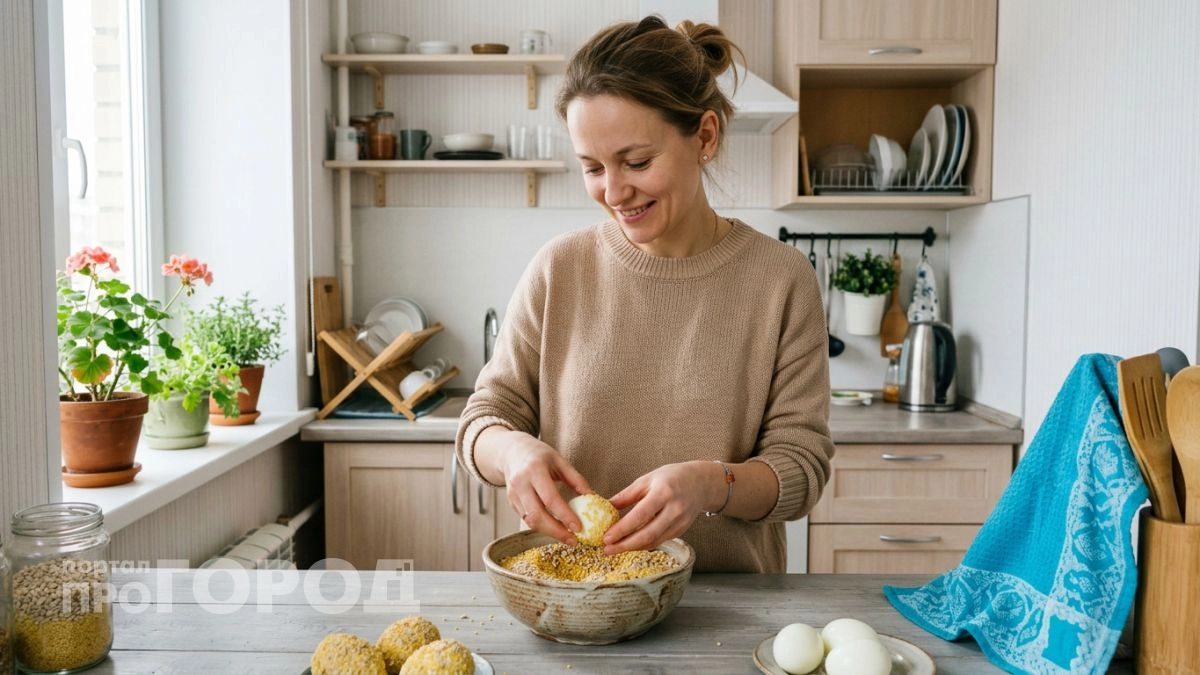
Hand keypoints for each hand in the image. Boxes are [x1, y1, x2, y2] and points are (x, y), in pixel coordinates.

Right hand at [493, 430, 592, 545]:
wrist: (512, 452)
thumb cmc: (538, 455)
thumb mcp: (559, 460)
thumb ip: (575, 478)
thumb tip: (592, 496)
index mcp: (535, 470)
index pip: (550, 498)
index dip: (564, 515)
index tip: (578, 527)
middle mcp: (521, 484)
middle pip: (536, 515)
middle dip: (556, 531)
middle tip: (573, 540)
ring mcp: (513, 495)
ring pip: (530, 521)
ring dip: (549, 532)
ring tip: (566, 537)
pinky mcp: (511, 503)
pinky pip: (527, 519)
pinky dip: (542, 526)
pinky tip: (554, 528)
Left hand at [603, 461, 719, 554]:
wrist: (701, 483)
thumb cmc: (672, 477)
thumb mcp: (647, 479)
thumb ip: (627, 495)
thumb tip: (605, 507)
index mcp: (664, 492)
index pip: (641, 515)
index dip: (623, 529)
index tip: (606, 536)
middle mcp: (674, 509)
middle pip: (648, 534)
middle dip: (625, 545)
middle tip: (607, 548)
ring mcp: (680, 522)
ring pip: (654, 541)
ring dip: (633, 547)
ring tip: (614, 548)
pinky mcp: (682, 530)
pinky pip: (660, 541)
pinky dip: (644, 545)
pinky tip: (630, 544)